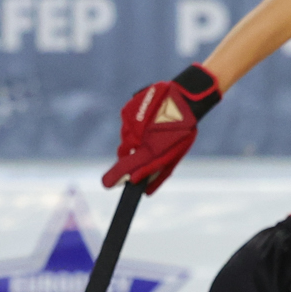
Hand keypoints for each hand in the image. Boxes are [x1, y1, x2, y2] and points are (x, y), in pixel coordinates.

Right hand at [102, 65, 220, 194]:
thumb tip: (146, 191)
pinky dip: (134, 125)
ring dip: (134, 138)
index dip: (114, 176)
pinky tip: (148, 120)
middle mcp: (135, 137)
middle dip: (128, 156)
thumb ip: (158, 173)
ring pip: (125, 138)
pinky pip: (126, 124)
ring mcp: (129, 123)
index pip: (125, 167)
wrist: (183, 99)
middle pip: (123, 153)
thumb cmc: (182, 132)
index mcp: (149, 150)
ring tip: (151, 129)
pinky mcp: (126, 111)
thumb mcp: (174, 156)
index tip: (107, 184)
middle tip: (141, 149)